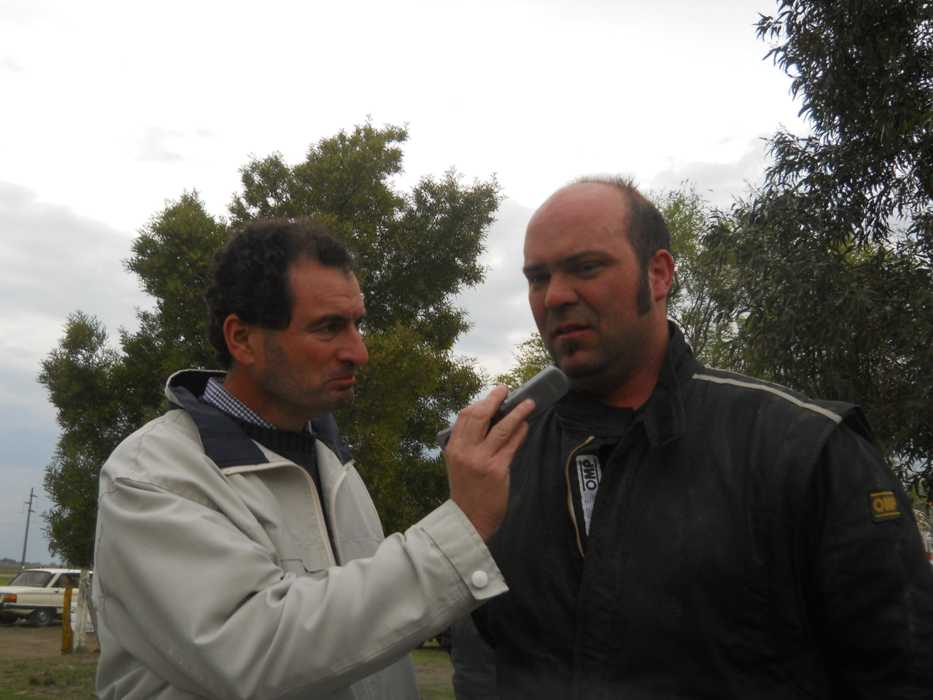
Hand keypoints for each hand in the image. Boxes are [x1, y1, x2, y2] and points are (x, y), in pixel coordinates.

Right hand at [443, 385, 534, 540]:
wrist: (469, 519)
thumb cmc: (467, 491)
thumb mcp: (459, 464)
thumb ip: (469, 444)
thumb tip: (492, 421)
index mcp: (453, 448)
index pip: (464, 417)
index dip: (479, 402)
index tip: (492, 396)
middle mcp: (465, 451)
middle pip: (480, 416)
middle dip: (494, 399)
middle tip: (506, 390)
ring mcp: (481, 460)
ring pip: (500, 428)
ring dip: (516, 413)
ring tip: (528, 403)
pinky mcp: (497, 469)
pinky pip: (511, 445)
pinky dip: (519, 433)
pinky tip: (525, 426)